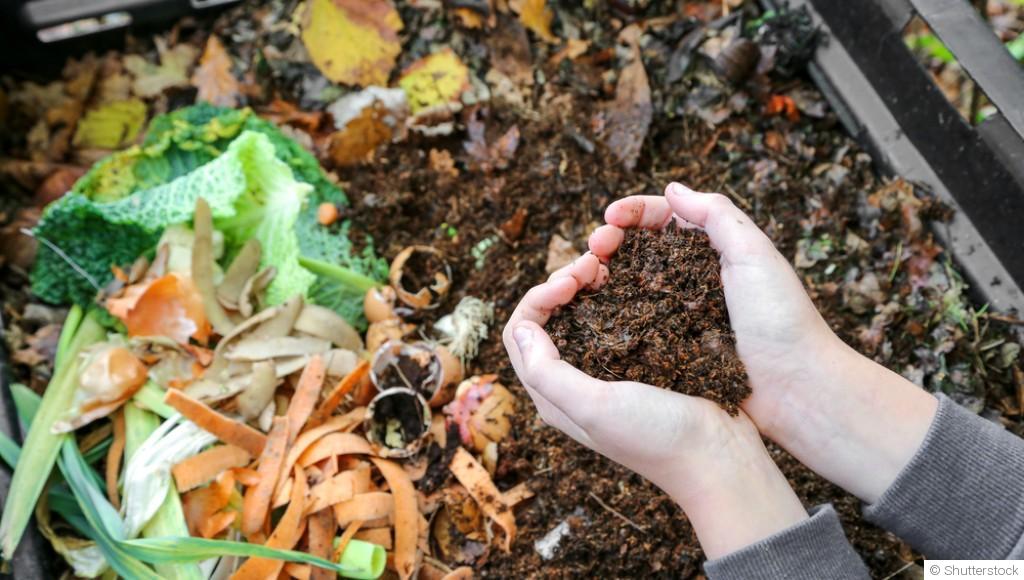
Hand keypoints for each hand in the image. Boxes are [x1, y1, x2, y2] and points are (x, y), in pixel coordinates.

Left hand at [502, 254, 807, 557]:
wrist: (719, 457)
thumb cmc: (656, 437)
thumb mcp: (595, 407)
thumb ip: (548, 372)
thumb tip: (522, 328)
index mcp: (553, 395)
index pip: (521, 333)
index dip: (538, 297)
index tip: (571, 281)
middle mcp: (574, 381)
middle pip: (548, 318)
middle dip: (562, 283)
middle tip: (593, 264)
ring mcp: (608, 370)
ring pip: (581, 314)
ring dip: (587, 284)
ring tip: (608, 265)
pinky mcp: (640, 361)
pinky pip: (616, 318)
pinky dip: (616, 294)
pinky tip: (632, 280)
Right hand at [590, 182, 937, 502]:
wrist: (795, 388)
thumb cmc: (781, 319)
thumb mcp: (754, 253)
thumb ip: (716, 215)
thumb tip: (672, 189)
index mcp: (715, 250)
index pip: (665, 218)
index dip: (634, 213)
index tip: (609, 217)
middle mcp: (693, 278)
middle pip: (640, 249)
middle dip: (611, 241)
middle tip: (593, 248)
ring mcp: (680, 314)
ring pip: (631, 284)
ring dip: (605, 274)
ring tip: (585, 276)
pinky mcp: (671, 348)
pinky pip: (635, 324)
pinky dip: (611, 313)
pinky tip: (594, 310)